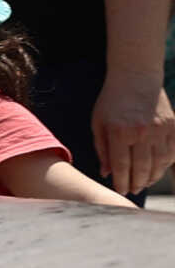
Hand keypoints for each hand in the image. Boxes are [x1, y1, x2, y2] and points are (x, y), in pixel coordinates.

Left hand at [91, 72, 174, 196]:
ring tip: (144, 183)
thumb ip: (102, 149)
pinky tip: (157, 170)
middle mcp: (142, 132)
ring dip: (152, 177)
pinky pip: (172, 152)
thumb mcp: (99, 123)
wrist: (136, 77)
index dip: (121, 181)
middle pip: (142, 167)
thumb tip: (106, 173)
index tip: (120, 190)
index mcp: (120, 132)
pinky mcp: (173, 126)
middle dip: (137, 183)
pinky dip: (166, 164)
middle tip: (132, 191)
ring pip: (159, 162)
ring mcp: (160, 129)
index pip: (121, 165)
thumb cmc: (112, 101)